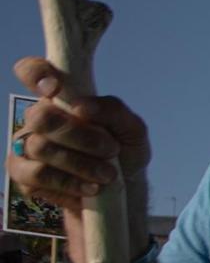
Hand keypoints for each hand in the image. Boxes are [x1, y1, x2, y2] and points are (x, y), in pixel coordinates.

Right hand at [8, 58, 150, 209]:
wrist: (123, 190)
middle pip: (40, 116)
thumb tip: (81, 106)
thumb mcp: (133, 129)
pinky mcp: (24, 175)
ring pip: (41, 147)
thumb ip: (113, 111)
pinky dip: (69, 183)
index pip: (32, 72)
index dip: (35, 74)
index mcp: (61, 99)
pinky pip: (37, 175)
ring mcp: (26, 146)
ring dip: (81, 163)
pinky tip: (90, 188)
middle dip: (78, 135)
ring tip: (108, 174)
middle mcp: (39, 119)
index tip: (55, 88)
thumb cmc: (124, 152)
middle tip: (110, 149)